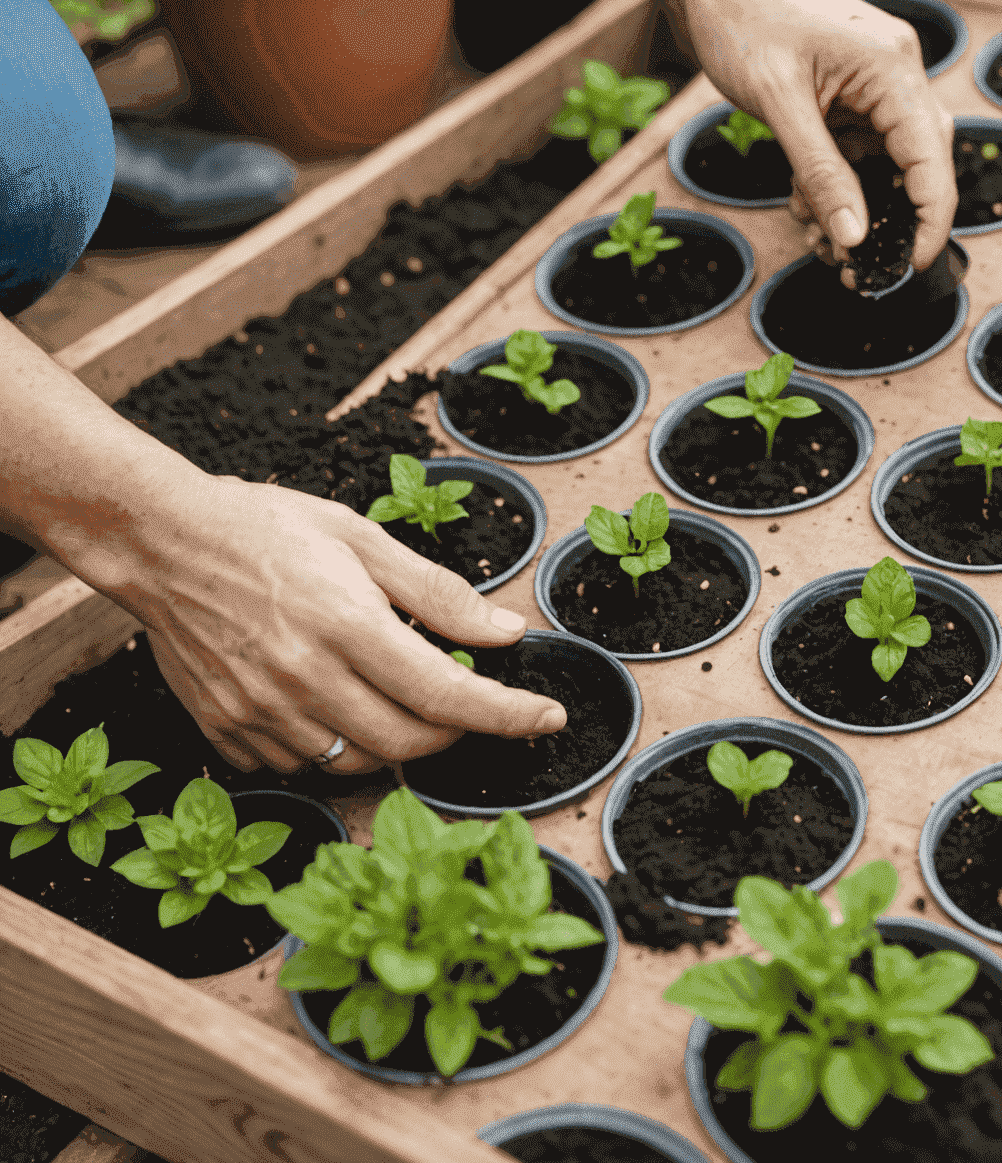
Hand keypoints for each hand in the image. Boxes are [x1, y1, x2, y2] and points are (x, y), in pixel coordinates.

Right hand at [90, 473, 564, 776]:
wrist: (161, 542)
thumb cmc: (266, 528)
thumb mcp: (362, 539)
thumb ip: (439, 593)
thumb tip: (506, 632)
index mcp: (347, 624)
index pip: (447, 694)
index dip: (507, 715)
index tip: (547, 720)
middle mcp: (304, 678)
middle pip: (410, 743)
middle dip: (455, 731)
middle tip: (463, 698)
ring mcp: (261, 713)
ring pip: (358, 763)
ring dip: (397, 741)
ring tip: (393, 692)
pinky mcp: (227, 732)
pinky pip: (302, 765)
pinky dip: (335, 746)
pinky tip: (334, 702)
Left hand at [628, 0, 956, 281]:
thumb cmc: (743, 16)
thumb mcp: (779, 104)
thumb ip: (821, 173)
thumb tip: (854, 235)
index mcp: (891, 68)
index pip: (931, 158)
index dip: (931, 218)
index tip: (912, 264)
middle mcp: (893, 72)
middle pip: (916, 163)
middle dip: (887, 217)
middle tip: (853, 263)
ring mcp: (871, 80)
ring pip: (882, 161)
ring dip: (853, 203)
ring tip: (816, 237)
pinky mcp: (846, 88)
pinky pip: (854, 147)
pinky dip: (833, 180)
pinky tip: (804, 205)